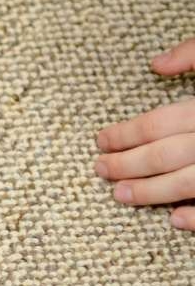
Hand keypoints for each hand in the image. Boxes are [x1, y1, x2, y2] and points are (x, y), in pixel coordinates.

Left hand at [95, 38, 194, 228]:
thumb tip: (156, 65)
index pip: (161, 122)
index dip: (126, 133)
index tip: (101, 141)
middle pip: (168, 154)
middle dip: (128, 164)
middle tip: (100, 170)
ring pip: (190, 182)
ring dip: (153, 192)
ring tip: (122, 195)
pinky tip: (176, 221)